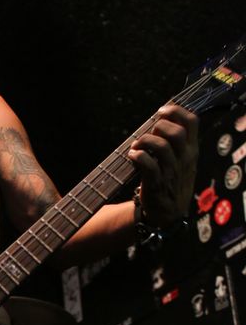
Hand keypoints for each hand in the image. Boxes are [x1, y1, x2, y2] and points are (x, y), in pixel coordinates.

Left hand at [127, 102, 198, 226]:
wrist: (168, 213)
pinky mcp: (156, 183)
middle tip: (149, 133)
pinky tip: (132, 156)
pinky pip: (148, 163)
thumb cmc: (171, 181)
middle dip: (159, 127)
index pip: (192, 121)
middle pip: (176, 132)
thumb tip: (162, 118)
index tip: (161, 112)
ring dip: (144, 141)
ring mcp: (171, 172)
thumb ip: (177, 142)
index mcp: (191, 150)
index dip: (176, 111)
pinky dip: (137, 156)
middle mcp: (184, 159)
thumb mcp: (183, 161)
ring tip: (136, 146)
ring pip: (161, 146)